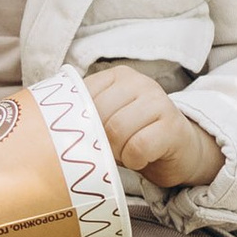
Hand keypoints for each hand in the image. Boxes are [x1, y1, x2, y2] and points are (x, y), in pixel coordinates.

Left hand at [85, 65, 224, 191]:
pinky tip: (141, 158)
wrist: (181, 150)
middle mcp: (140, 82)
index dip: (81, 123)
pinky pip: (138, 147)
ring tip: (126, 153)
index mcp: (118, 76)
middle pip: (100, 114)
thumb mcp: (110, 118)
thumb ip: (87, 113)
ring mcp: (159, 102)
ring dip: (117, 152)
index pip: (83, 95)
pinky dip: (134, 160)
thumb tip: (55, 126)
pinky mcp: (173, 126)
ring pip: (117, 130)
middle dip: (99, 140)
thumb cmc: (137, 136)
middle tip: (110, 149)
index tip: (90, 136)